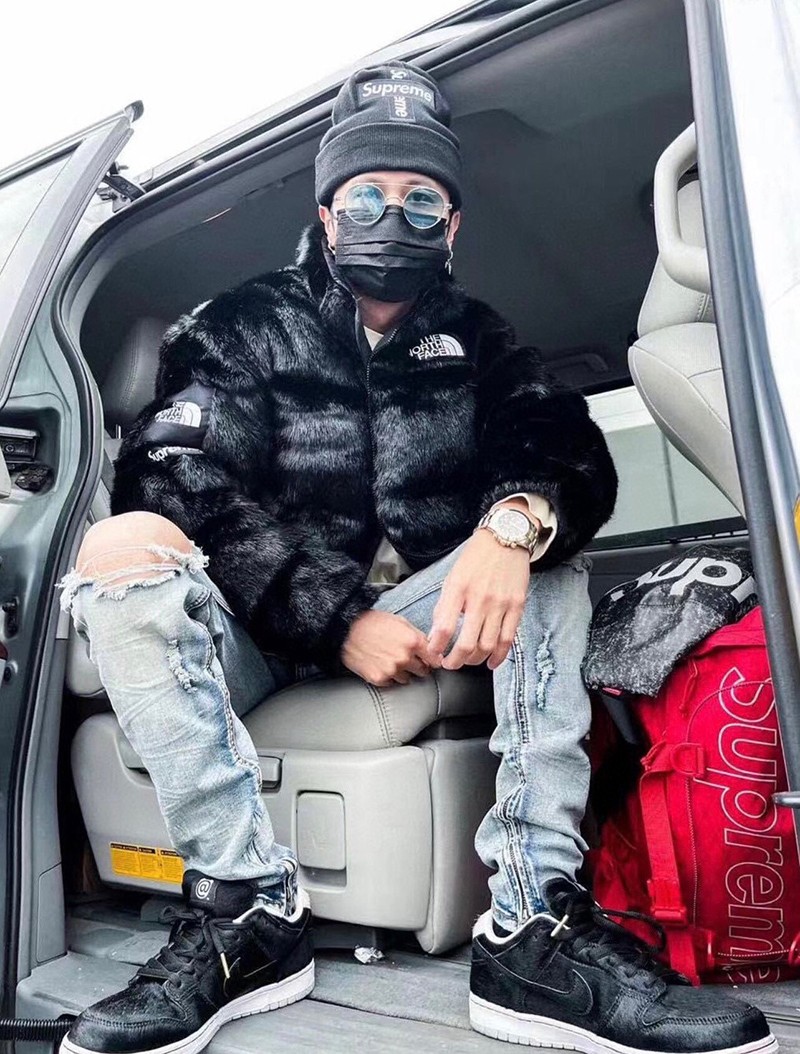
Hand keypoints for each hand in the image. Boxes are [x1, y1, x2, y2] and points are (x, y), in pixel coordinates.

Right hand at [341, 610, 432, 686]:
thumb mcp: (400, 621)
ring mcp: (392, 669)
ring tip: (391, 660)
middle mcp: (404, 657)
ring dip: (403, 672)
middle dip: (419, 666)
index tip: (431, 660)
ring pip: (408, 679)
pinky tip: (381, 664)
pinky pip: (391, 683)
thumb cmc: (372, 623)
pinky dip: (388, 677)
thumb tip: (431, 648)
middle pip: (423, 671)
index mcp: (412, 641)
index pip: (435, 659)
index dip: (433, 660)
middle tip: (409, 660)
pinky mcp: (379, 678)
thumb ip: (417, 636)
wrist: (346, 630)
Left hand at [429, 529, 529, 670]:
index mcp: (459, 589)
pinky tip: (490, 662)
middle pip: (467, 643)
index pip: (444, 627)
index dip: (437, 646)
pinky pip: (508, 639)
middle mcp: (480, 598)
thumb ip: (444, 605)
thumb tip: (436, 634)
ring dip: (475, 660)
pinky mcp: (517, 607)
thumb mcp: (452, 577)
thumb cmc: (476, 558)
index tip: (434, 653)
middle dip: (455, 661)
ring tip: (467, 661)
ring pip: (487, 646)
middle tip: (449, 664)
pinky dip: (498, 656)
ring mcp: (500, 604)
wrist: (506, 539)